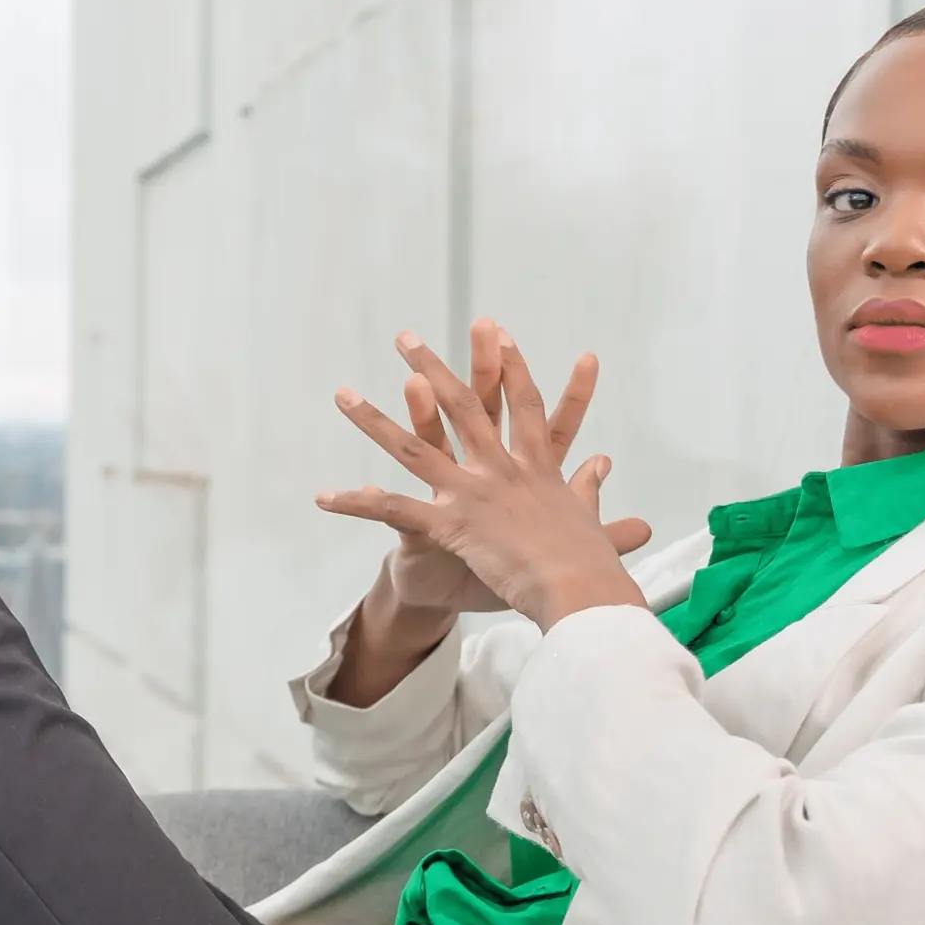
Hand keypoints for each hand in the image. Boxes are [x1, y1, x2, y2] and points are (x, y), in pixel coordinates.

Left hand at [320, 320, 653, 631]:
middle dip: (432, 366)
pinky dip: (358, 504)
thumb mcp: (590, 519)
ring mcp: (473, 493)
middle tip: (404, 337)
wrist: (579, 591)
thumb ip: (589, 487)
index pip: (523, 405)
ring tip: (342, 395)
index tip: (499, 333)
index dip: (511, 367)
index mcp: (537, 467)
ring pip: (414, 447)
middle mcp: (501, 469)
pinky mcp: (451, 525)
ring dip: (373, 420)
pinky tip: (323, 497)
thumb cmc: (590, 564)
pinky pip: (394, 511)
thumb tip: (602, 463)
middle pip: (461, 406)